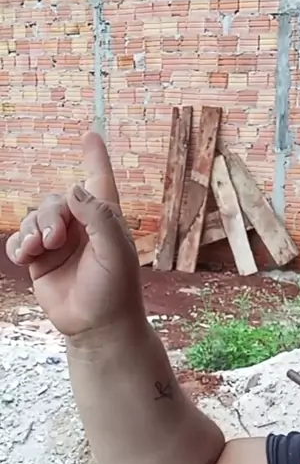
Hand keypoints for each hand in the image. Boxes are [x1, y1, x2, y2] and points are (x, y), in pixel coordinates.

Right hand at [6, 132, 142, 338]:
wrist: (98, 328)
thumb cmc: (116, 291)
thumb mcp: (116, 253)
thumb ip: (99, 218)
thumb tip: (73, 188)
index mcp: (105, 220)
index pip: (99, 181)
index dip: (95, 158)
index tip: (91, 135)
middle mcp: (81, 228)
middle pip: (56, 201)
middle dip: (50, 215)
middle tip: (53, 240)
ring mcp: (59, 244)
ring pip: (35, 218)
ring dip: (32, 230)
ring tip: (37, 249)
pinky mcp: (41, 262)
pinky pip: (21, 241)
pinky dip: (19, 244)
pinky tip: (25, 255)